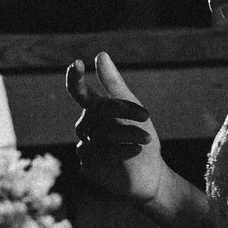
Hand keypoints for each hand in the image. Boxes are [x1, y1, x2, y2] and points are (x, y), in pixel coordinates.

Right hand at [67, 52, 164, 204]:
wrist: (150, 173)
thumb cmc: (140, 136)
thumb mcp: (133, 108)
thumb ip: (114, 85)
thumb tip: (100, 54)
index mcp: (94, 110)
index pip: (79, 92)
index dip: (76, 79)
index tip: (77, 63)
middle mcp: (86, 127)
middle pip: (97, 112)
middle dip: (122, 112)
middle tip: (146, 116)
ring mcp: (85, 148)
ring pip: (101, 134)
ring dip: (127, 133)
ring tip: (147, 138)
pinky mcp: (88, 167)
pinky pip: (102, 153)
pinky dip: (122, 150)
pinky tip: (136, 151)